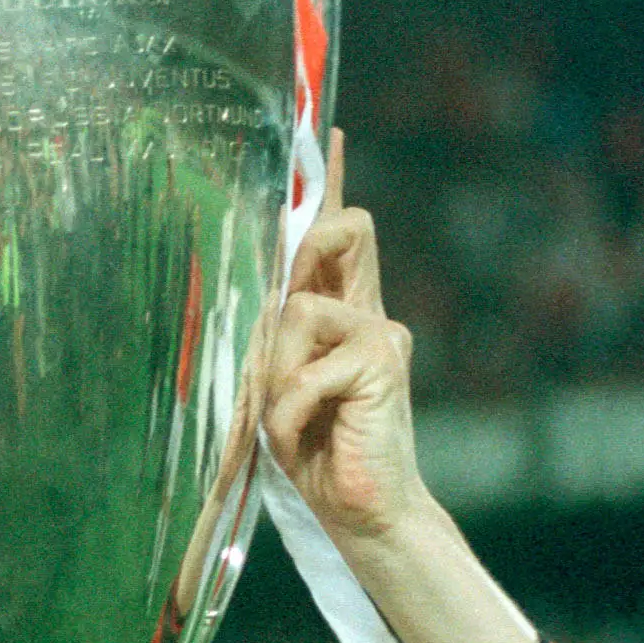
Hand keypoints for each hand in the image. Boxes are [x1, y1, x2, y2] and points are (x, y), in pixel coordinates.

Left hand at [262, 130, 426, 543]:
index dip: (331, 180)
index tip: (325, 128)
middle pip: (343, 230)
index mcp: (343, 317)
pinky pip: (306, 364)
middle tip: (288, 316)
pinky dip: (289, 405)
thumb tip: (261, 298)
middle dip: (306, 245)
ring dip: (275, 369)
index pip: (339, 235)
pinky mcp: (383, 359)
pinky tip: (304, 434)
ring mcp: (382, 333)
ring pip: (297, 307)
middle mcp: (369, 314)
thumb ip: (274, 338)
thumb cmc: (316, 457)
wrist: (364, 514)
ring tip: (287, 417)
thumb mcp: (277, 389)